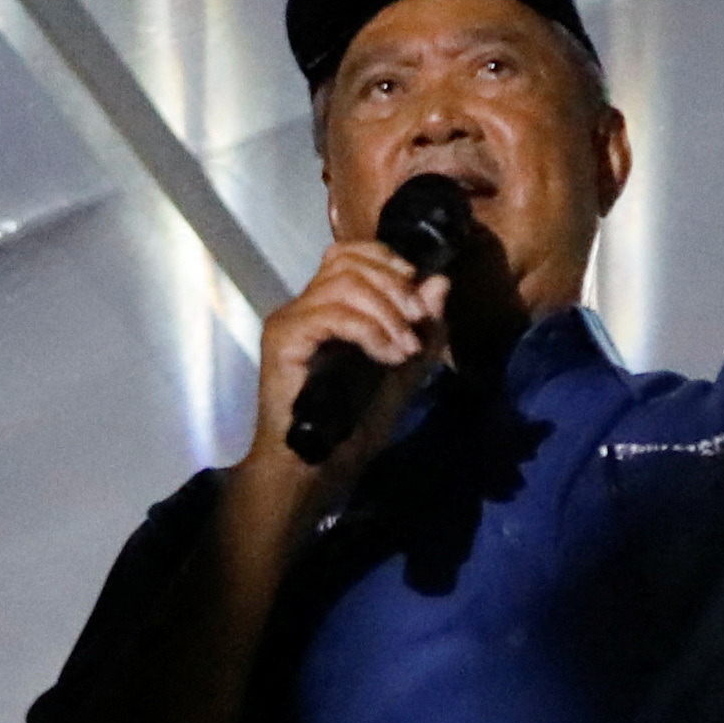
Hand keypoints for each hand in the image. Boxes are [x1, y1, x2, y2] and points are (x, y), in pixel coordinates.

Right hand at [245, 238, 450, 496]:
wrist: (319, 469)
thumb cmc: (354, 426)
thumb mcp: (405, 371)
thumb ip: (424, 329)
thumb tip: (440, 281)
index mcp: (329, 306)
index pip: (350, 253)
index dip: (388, 261)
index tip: (419, 298)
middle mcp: (305, 305)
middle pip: (347, 259)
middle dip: (394, 285)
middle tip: (417, 323)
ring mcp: (291, 319)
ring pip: (343, 283)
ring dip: (386, 312)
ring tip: (404, 348)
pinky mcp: (283, 338)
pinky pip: (331, 314)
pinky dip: (368, 330)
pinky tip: (387, 356)